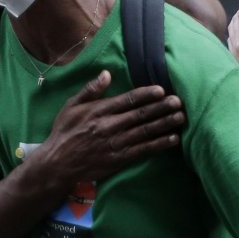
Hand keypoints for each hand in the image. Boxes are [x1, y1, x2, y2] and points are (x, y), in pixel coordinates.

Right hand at [22, 70, 183, 206]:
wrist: (58, 163)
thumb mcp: (71, 107)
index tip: (161, 90)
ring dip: (164, 124)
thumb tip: (106, 74)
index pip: (127, 100)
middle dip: (161, 108)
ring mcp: (115, 144)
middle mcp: (109, 126)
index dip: (146, 95)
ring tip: (181, 117)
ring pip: (145, 132)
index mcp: (98, 111)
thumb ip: (90, 90)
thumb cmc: (64, 132)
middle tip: (178, 102)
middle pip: (140, 115)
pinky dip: (159, 144)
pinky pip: (143, 150)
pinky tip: (172, 139)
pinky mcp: (119, 159)